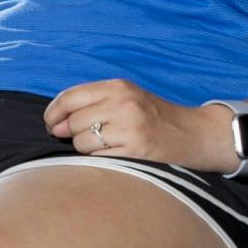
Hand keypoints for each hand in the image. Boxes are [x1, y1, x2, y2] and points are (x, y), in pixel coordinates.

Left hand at [43, 79, 233, 168]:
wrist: (197, 135)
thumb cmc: (154, 119)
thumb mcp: (127, 99)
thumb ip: (91, 104)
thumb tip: (54, 125)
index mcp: (119, 87)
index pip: (69, 97)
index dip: (53, 113)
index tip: (51, 124)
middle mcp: (124, 103)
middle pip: (72, 123)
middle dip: (72, 135)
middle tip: (89, 138)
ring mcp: (130, 127)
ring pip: (82, 143)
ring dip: (87, 150)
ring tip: (109, 146)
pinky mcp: (136, 151)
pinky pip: (98, 159)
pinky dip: (101, 161)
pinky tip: (118, 156)